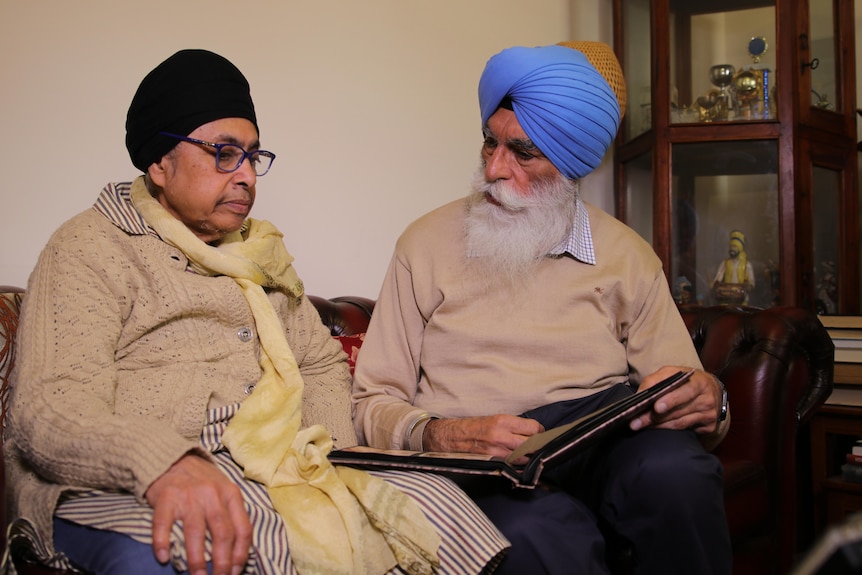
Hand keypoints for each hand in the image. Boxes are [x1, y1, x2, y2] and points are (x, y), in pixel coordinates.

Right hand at [145, 453, 251, 574]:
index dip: (241, 554)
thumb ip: (232, 515)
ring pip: (195, 533)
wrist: (172, 458)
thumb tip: (238, 552)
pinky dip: (162, 543)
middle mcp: (212, 494)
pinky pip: (163, 524)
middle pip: (222, 533)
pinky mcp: (165, 497)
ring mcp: (188, 496)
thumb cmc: (202, 481)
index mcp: (231, 494)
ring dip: (197, 560)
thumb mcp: (224, 491)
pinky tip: (163, 557)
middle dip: (222, 562)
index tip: (235, 572)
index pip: (243, 529)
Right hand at [423, 415, 543, 463]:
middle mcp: (501, 436)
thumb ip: (514, 425)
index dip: (540, 431)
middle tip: (537, 444)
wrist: (452, 437)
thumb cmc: (474, 426)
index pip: (534, 428)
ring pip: (526, 458)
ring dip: (530, 457)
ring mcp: (498, 452)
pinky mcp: (494, 463)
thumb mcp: (494, 418)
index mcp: (502, 421)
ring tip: (528, 453)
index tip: (539, 432)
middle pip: (533, 444)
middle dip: (538, 445)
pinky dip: (519, 465)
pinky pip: (514, 466)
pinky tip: (519, 462)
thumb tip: (534, 432)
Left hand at [629, 366, 722, 434]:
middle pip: (678, 411)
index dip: (671, 400)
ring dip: (658, 425)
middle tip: (636, 422)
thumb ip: (655, 380)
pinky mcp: (709, 427)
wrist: (712, 390)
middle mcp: (707, 400)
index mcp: (699, 382)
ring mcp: (709, 415)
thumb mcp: (672, 373)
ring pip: (679, 423)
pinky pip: (684, 431)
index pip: (685, 392)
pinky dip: (668, 430)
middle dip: (654, 417)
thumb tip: (640, 395)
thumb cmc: (686, 381)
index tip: (656, 408)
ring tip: (640, 426)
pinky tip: (656, 429)